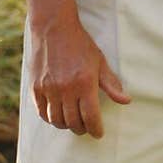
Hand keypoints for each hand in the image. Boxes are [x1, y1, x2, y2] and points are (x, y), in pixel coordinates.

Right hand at [30, 18, 130, 138]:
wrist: (54, 28)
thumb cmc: (81, 45)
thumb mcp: (100, 62)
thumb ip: (111, 84)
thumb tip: (126, 101)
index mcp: (85, 83)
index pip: (91, 117)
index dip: (95, 129)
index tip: (98, 133)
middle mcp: (66, 88)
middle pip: (74, 122)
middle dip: (82, 129)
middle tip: (86, 127)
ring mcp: (49, 89)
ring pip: (57, 120)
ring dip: (67, 125)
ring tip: (73, 122)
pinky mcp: (36, 87)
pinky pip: (42, 113)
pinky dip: (51, 118)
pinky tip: (58, 115)